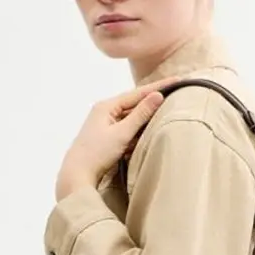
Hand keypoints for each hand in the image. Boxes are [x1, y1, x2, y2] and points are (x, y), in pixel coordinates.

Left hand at [55, 76, 180, 201]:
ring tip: (166, 109)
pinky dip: (138, 130)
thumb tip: (157, 96)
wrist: (77, 175)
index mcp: (107, 106)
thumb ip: (140, 115)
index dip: (159, 87)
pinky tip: (148, 130)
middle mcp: (105, 112)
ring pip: (131, 117)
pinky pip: (127, 130)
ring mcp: (105, 125)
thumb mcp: (122, 133)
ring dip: (147, 116)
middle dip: (153, 100)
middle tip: (175, 93)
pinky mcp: (106, 138)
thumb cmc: (96, 154)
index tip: (177, 80)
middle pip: (135, 104)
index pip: (138, 93)